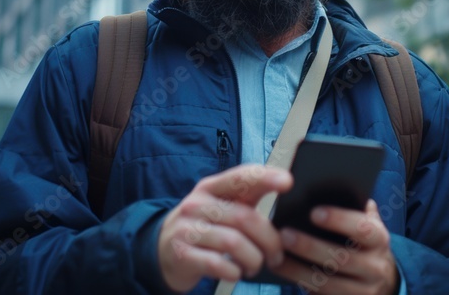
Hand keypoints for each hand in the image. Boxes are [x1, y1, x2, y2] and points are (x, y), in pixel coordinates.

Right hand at [157, 165, 291, 291]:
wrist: (161, 251)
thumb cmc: (203, 226)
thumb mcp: (220, 205)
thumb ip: (248, 195)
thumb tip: (285, 184)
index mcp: (211, 187)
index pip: (240, 177)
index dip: (265, 177)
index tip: (287, 182)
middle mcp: (197, 204)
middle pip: (245, 217)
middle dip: (269, 240)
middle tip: (276, 255)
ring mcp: (187, 228)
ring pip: (234, 242)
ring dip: (253, 259)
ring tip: (255, 266)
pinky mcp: (182, 254)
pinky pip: (216, 263)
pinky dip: (233, 271)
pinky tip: (236, 272)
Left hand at [271, 199, 398, 294]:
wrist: (381, 282)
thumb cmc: (363, 244)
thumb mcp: (366, 225)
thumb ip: (354, 208)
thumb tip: (331, 187)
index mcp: (379, 239)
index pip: (364, 229)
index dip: (340, 220)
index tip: (314, 212)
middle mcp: (375, 267)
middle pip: (342, 259)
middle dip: (310, 247)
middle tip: (284, 234)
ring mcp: (363, 291)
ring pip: (328, 284)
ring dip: (298, 270)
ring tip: (274, 256)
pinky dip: (299, 285)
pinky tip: (282, 272)